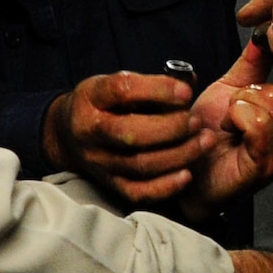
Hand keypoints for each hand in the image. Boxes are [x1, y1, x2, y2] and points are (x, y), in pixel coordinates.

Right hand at [43, 72, 215, 205]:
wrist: (68, 133)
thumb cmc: (104, 103)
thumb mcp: (117, 83)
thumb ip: (152, 83)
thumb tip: (188, 80)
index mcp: (92, 97)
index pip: (122, 91)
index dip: (157, 90)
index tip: (186, 91)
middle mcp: (91, 130)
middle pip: (130, 133)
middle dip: (171, 128)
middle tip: (197, 121)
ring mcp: (99, 160)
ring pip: (139, 164)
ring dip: (178, 155)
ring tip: (204, 142)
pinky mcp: (109, 183)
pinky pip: (137, 192)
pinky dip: (164, 186)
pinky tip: (187, 175)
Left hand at [175, 29, 272, 214]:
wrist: (187, 168)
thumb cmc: (211, 134)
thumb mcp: (232, 86)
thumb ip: (254, 61)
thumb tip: (269, 31)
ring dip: (240, 100)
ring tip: (230, 118)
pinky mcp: (269, 164)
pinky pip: (257, 121)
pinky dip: (235, 116)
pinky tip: (229, 128)